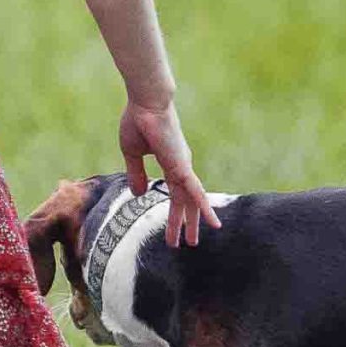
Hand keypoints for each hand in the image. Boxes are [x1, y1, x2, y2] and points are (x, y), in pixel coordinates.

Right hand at [119, 99, 220, 248]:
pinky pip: (196, 193)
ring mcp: (183, 167)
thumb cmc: (138, 121)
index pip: (174, 193)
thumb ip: (136, 174)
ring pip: (191, 202)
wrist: (146, 103)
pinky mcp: (182, 167)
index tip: (171, 228)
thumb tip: (139, 195)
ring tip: (192, 243)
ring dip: (192, 223)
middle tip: (187, 242)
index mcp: (170, 162)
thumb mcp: (132, 154)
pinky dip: (205, 209)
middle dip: (185, 222)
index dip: (173, 212)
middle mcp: (181, 166)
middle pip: (185, 201)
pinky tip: (213, 224)